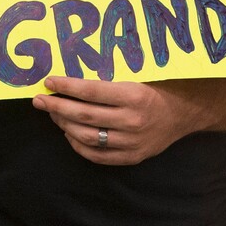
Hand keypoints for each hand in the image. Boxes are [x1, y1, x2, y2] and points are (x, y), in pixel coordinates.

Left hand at [32, 76, 213, 164]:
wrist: (186, 112)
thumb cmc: (159, 85)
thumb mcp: (139, 73)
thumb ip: (111, 74)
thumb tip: (75, 69)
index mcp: (133, 95)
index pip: (91, 91)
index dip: (66, 87)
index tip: (49, 81)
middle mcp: (132, 120)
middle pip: (84, 116)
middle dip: (57, 107)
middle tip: (39, 100)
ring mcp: (132, 142)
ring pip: (88, 137)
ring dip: (65, 125)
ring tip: (53, 114)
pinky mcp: (132, 157)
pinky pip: (99, 156)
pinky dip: (79, 146)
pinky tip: (69, 134)